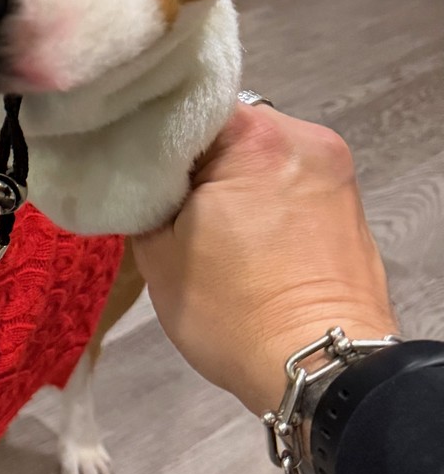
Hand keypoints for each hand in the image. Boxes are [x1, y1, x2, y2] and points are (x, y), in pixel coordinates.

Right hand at [133, 106, 396, 415]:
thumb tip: (135, 175)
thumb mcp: (157, 253)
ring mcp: (333, 166)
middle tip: (161, 194)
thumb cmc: (232, 311)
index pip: (182, 104)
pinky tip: (241, 230)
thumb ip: (141, 195)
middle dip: (193, 156)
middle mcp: (302, 135)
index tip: (124, 159)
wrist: (320, 370)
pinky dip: (262, 195)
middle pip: (226, 125)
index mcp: (253, 135)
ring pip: (259, 152)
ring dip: (231, 175)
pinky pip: (288, 178)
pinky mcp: (348, 200)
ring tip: (202, 218)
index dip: (147, 132)